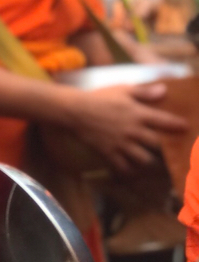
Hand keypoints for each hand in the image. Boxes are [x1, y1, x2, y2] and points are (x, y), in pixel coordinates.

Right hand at [68, 83, 186, 171]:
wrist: (75, 111)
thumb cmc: (99, 97)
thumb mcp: (122, 90)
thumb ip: (144, 92)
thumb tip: (164, 90)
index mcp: (137, 113)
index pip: (164, 121)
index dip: (177, 125)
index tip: (186, 128)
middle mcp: (133, 131)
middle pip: (157, 145)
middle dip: (167, 149)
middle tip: (172, 151)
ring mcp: (121, 144)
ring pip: (144, 160)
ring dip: (152, 162)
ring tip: (156, 163)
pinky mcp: (110, 153)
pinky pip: (124, 168)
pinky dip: (131, 171)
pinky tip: (135, 170)